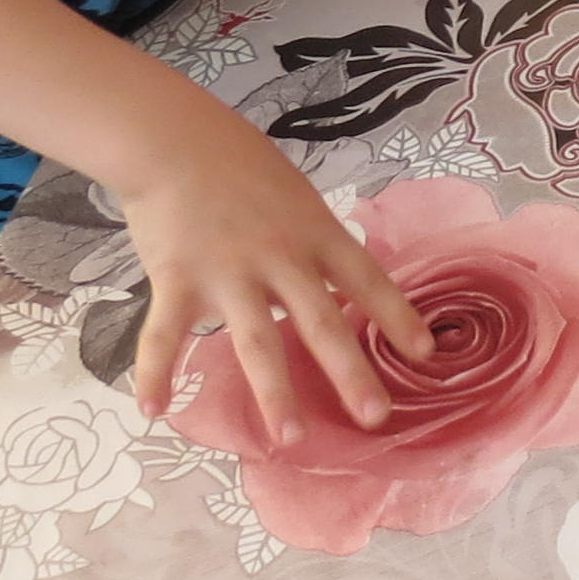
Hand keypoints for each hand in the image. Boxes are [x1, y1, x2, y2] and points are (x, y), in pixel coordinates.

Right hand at [125, 113, 430, 435]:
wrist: (174, 141)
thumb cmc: (241, 168)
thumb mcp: (297, 198)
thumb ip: (317, 244)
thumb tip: (346, 288)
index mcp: (315, 233)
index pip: (367, 279)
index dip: (398, 315)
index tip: (426, 354)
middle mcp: (279, 258)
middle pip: (321, 322)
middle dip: (350, 372)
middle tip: (376, 417)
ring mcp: (228, 272)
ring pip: (256, 341)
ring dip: (274, 393)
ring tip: (290, 439)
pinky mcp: (178, 280)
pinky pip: (164, 335)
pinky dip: (155, 373)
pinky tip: (152, 410)